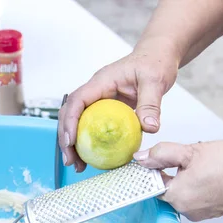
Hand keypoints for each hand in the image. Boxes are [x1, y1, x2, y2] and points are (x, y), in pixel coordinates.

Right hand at [58, 38, 179, 171]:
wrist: (157, 56)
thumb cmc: (154, 62)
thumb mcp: (155, 81)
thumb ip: (151, 104)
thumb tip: (150, 128)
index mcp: (101, 81)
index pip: (77, 100)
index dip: (70, 121)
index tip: (71, 141)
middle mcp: (95, 91)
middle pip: (69, 114)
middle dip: (65, 138)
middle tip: (71, 160)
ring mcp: (97, 100)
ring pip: (76, 122)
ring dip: (72, 144)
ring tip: (77, 165)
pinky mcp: (104, 109)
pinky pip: (90, 126)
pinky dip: (88, 143)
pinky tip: (93, 159)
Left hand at [133, 141, 222, 220]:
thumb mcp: (189, 151)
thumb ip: (161, 154)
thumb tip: (141, 158)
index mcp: (176, 197)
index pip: (151, 186)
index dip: (154, 171)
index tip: (158, 161)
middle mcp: (186, 210)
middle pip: (167, 189)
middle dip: (173, 173)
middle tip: (189, 160)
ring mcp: (200, 214)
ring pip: (183, 193)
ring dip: (187, 180)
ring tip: (204, 167)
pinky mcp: (212, 213)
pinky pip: (197, 198)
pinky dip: (199, 187)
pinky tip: (211, 175)